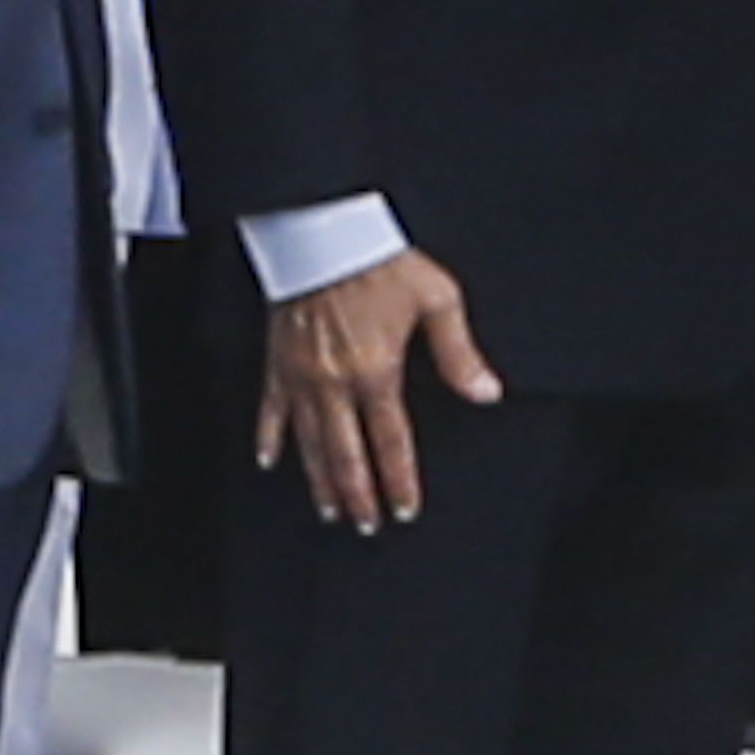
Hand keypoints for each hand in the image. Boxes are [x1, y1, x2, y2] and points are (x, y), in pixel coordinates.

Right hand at [256, 245, 502, 533]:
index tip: (403, 508)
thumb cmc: (378, 260)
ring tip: (328, 509)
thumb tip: (486, 392)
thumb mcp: (436, 300)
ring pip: (309, 441)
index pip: (390, 441)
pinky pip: (269, 407)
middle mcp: (335, 382)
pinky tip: (268, 461)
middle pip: (346, 453)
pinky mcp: (277, 359)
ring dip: (320, 479)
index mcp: (376, 372)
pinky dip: (268, 437)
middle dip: (358, 494)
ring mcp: (301, 375)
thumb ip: (460, 352)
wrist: (321, 230)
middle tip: (364, 525)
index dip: (398, 480)